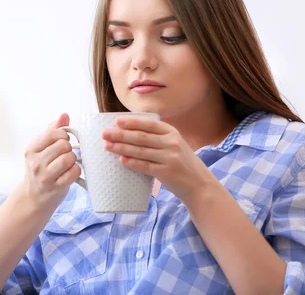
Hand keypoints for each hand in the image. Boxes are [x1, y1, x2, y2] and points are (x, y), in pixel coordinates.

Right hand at [22, 113, 81, 209]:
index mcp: (31, 149)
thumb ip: (52, 130)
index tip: (62, 141)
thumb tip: (64, 115)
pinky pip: (74, 172)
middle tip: (65, 154)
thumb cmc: (40, 169)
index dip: (63, 135)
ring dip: (73, 159)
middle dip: (69, 148)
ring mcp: (45, 176)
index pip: (53, 133)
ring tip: (68, 163)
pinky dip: (76, 171)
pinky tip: (70, 172)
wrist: (33, 197)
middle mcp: (36, 162)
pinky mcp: (56, 187)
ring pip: (69, 158)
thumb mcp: (40, 149)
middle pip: (63, 145)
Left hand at [101, 115, 217, 203]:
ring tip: (107, 146)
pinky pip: (145, 166)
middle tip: (104, 134)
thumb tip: (128, 133)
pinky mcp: (166, 172)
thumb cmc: (181, 163)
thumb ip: (157, 137)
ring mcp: (169, 158)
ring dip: (121, 148)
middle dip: (120, 134)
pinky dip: (132, 162)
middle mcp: (171, 143)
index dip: (132, 122)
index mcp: (172, 132)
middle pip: (141, 137)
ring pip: (140, 151)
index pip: (149, 124)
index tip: (116, 121)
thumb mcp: (174, 144)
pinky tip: (121, 160)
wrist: (199, 184)